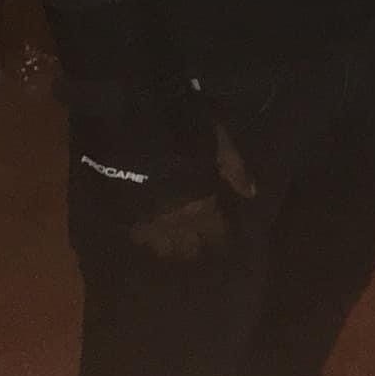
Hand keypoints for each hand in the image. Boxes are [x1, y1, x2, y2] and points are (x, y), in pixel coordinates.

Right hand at [127, 121, 254, 261]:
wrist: (134, 125)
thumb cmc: (185, 130)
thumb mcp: (220, 142)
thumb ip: (235, 170)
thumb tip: (251, 195)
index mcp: (201, 205)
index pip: (216, 234)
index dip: (223, 237)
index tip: (226, 237)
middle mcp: (174, 222)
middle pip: (188, 250)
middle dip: (196, 248)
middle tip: (201, 242)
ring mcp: (146, 222)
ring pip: (161, 249)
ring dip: (171, 246)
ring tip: (175, 241)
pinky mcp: (123, 215)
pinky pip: (137, 237)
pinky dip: (146, 238)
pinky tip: (149, 232)